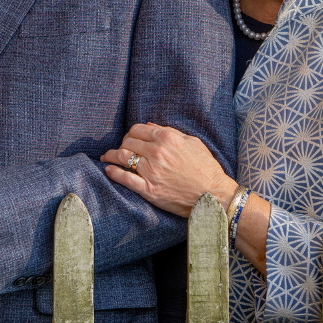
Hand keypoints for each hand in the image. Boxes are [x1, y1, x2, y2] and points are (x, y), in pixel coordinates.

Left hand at [100, 122, 234, 216]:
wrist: (214, 196)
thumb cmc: (206, 169)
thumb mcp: (193, 143)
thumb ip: (169, 132)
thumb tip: (149, 126)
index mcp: (167, 139)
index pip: (137, 130)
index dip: (131, 133)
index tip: (130, 138)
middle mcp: (157, 153)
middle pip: (127, 142)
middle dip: (122, 144)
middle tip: (120, 149)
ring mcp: (151, 171)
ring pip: (122, 157)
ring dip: (111, 155)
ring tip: (107, 157)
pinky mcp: (149, 189)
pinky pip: (124, 178)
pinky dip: (113, 172)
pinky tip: (108, 170)